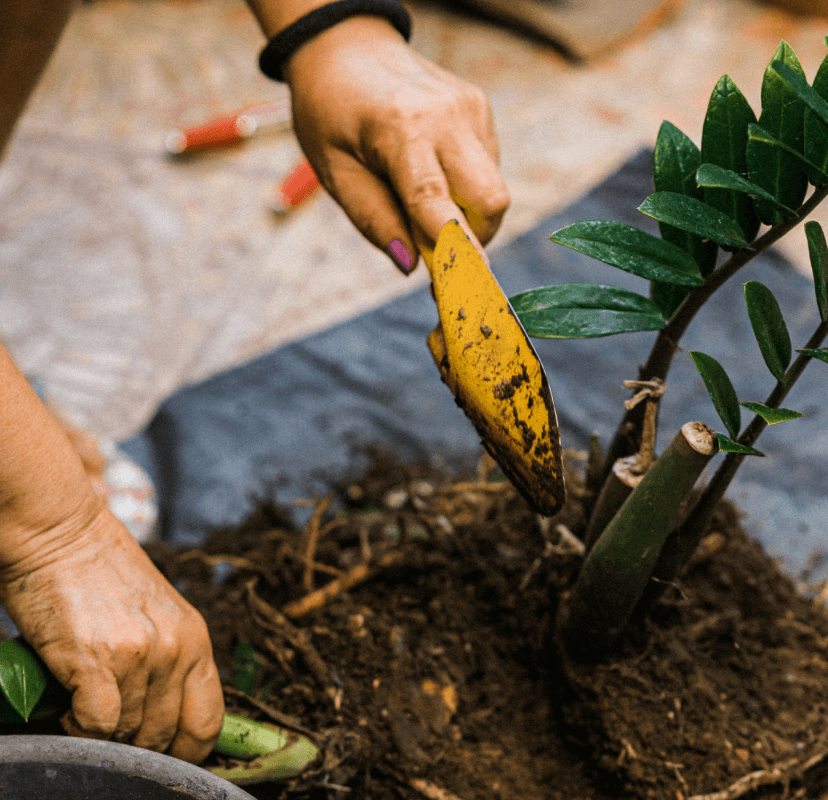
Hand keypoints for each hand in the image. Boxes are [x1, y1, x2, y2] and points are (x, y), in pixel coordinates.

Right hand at [0, 503, 222, 763]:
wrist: (64, 534)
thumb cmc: (104, 573)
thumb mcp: (158, 614)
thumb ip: (168, 659)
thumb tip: (159, 718)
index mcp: (196, 638)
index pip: (209, 719)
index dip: (188, 751)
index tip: (166, 757)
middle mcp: (176, 650)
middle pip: (165, 734)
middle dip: (137, 743)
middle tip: (111, 728)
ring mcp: (140, 656)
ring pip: (128, 734)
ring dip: (105, 734)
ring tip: (86, 709)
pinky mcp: (98, 661)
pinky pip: (97, 725)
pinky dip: (78, 728)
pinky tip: (68, 709)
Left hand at [284, 16, 509, 272]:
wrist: (344, 45)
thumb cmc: (330, 112)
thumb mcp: (334, 172)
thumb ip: (374, 221)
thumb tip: (411, 266)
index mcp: (402, 131)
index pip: (439, 204)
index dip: (454, 253)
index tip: (463, 291)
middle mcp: (448, 117)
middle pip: (491, 201)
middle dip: (472, 238)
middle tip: (435, 246)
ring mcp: (470, 109)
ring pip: (494, 188)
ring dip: (467, 214)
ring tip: (423, 200)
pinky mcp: (480, 108)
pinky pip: (487, 167)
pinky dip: (465, 187)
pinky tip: (433, 169)